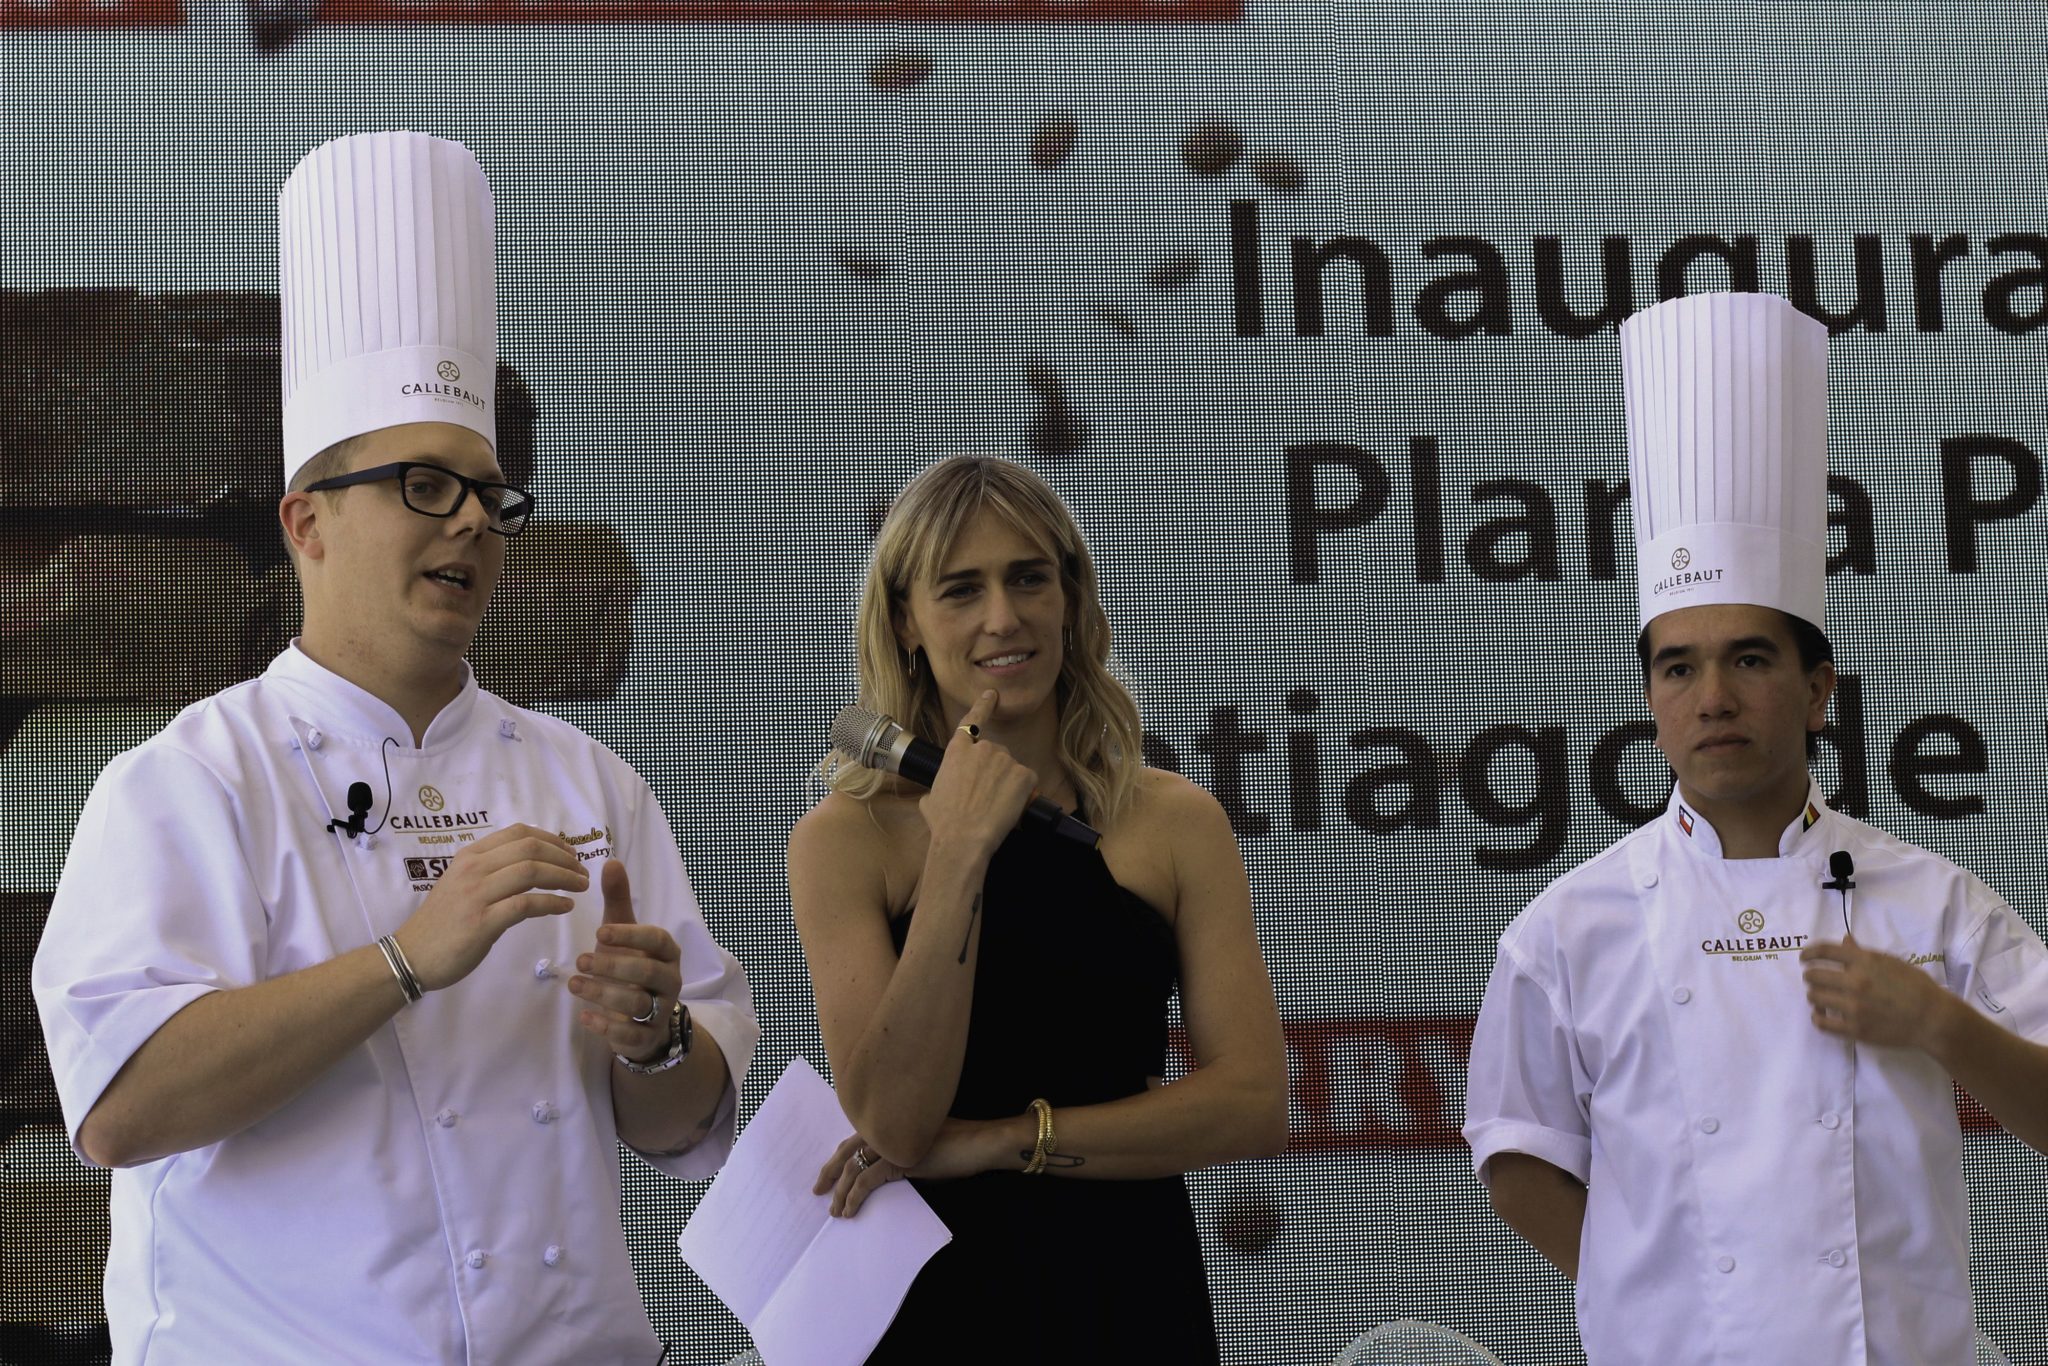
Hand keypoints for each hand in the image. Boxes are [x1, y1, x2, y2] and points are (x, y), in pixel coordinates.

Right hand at [395, 824, 587, 990]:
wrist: (410, 956)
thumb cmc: (441, 923)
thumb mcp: (462, 885)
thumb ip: (491, 872)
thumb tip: (532, 864)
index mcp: (470, 856)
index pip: (518, 833)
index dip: (551, 840)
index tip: (570, 853)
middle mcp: (473, 869)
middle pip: (530, 848)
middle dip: (564, 857)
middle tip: (582, 871)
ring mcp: (476, 894)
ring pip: (531, 871)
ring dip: (564, 877)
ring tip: (581, 886)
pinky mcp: (481, 922)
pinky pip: (526, 904)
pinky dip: (552, 902)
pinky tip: (566, 906)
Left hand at [569, 860, 683, 1063]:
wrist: (645, 1019)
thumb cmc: (631, 966)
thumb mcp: (624, 933)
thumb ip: (618, 900)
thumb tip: (610, 860)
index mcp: (667, 952)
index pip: (657, 939)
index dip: (631, 935)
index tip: (600, 931)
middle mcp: (669, 980)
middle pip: (648, 973)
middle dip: (613, 966)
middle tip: (581, 959)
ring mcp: (659, 1010)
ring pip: (637, 1005)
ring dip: (603, 994)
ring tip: (573, 984)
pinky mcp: (645, 1037)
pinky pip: (630, 1035)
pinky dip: (606, 1027)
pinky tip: (584, 1016)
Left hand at [814, 1118, 999, 1216]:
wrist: (980, 1144)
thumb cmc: (958, 1148)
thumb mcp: (924, 1149)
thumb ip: (901, 1153)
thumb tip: (884, 1172)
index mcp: (892, 1123)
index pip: (856, 1139)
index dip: (839, 1156)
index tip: (828, 1174)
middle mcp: (887, 1128)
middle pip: (846, 1149)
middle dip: (829, 1172)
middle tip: (818, 1190)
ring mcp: (891, 1141)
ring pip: (852, 1166)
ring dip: (840, 1192)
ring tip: (835, 1211)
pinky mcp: (897, 1158)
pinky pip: (866, 1179)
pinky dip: (854, 1196)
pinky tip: (850, 1210)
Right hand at [919, 691, 1038, 859]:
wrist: (964, 837)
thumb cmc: (945, 823)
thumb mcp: (930, 800)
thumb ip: (937, 789)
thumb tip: (935, 798)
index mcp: (957, 751)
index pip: (972, 721)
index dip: (984, 705)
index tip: (992, 694)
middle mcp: (983, 749)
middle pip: (996, 754)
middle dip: (995, 772)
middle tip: (987, 798)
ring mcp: (1005, 760)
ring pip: (1012, 769)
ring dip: (1008, 784)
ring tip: (996, 807)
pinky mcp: (1024, 774)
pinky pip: (1028, 781)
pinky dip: (1024, 794)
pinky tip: (1011, 807)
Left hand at [1801, 937, 1950, 1049]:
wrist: (1933, 1019)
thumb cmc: (1916, 987)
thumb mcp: (1891, 962)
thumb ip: (1863, 953)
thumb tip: (1844, 940)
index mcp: (1865, 961)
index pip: (1824, 951)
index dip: (1808, 953)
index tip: (1804, 958)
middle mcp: (1855, 981)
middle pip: (1813, 975)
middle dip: (1811, 976)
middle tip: (1815, 980)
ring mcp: (1854, 1007)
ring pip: (1814, 998)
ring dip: (1814, 996)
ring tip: (1821, 998)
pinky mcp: (1855, 1029)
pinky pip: (1822, 1024)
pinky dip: (1817, 1018)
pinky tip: (1821, 1016)